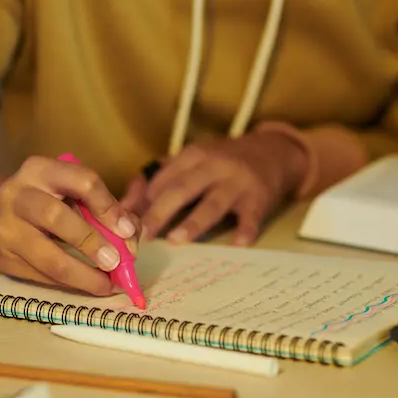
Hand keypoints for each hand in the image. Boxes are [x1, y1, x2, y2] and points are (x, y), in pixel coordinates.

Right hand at [0, 156, 139, 295]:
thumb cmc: (48, 202)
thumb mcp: (71, 193)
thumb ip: (105, 209)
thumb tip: (130, 241)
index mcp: (40, 170)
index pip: (81, 181)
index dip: (108, 207)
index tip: (127, 232)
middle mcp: (17, 195)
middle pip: (56, 216)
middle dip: (90, 241)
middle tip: (115, 262)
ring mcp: (6, 228)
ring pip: (48, 257)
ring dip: (83, 275)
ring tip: (105, 285)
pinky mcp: (3, 258)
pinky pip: (42, 276)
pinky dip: (69, 284)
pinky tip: (86, 286)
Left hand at [140, 131, 307, 244]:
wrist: (273, 152)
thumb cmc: (223, 162)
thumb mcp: (192, 161)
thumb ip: (158, 180)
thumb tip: (123, 204)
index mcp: (193, 156)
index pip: (162, 180)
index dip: (143, 202)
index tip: (125, 223)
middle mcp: (215, 166)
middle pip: (182, 190)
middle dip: (160, 212)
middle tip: (141, 235)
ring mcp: (238, 183)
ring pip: (213, 204)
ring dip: (194, 222)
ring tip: (175, 239)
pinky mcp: (259, 199)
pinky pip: (251, 217)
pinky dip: (245, 231)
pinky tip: (237, 245)